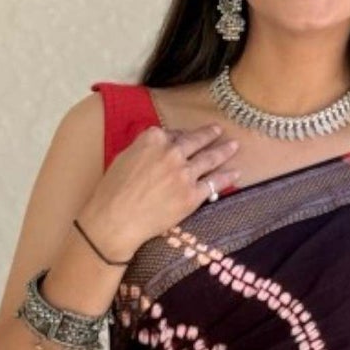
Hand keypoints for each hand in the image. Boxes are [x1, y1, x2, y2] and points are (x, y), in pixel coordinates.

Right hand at [76, 122, 241, 261]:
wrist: (116, 219)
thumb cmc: (113, 191)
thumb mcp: (124, 157)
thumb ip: (144, 148)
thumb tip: (155, 148)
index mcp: (153, 139)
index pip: (173, 134)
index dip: (181, 137)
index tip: (186, 138)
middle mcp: (172, 152)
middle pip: (195, 140)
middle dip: (209, 134)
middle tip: (218, 130)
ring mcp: (184, 173)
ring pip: (209, 159)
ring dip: (224, 151)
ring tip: (234, 146)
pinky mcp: (192, 195)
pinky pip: (214, 183)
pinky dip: (227, 177)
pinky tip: (236, 173)